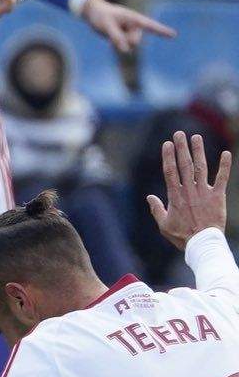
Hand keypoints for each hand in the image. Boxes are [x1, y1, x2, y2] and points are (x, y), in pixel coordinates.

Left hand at [81, 0, 174, 54]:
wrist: (93, 13)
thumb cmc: (101, 16)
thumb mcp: (107, 26)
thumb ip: (117, 37)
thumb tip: (126, 50)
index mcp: (134, 18)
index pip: (151, 26)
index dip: (162, 31)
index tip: (174, 35)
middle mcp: (135, 25)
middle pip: (135, 41)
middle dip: (124, 40)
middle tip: (113, 30)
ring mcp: (130, 31)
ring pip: (129, 45)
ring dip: (119, 42)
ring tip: (111, 31)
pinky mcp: (125, 37)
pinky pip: (123, 46)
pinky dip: (116, 44)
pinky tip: (110, 37)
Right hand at [147, 131, 230, 249]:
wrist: (203, 243)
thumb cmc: (182, 236)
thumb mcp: (164, 224)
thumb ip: (156, 209)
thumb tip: (149, 197)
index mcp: (175, 196)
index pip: (170, 171)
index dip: (168, 156)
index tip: (167, 143)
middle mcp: (189, 190)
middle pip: (184, 165)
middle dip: (181, 148)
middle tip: (179, 133)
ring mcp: (204, 192)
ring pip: (200, 167)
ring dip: (198, 151)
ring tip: (196, 137)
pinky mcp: (218, 196)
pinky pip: (222, 178)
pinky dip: (224, 166)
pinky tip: (226, 153)